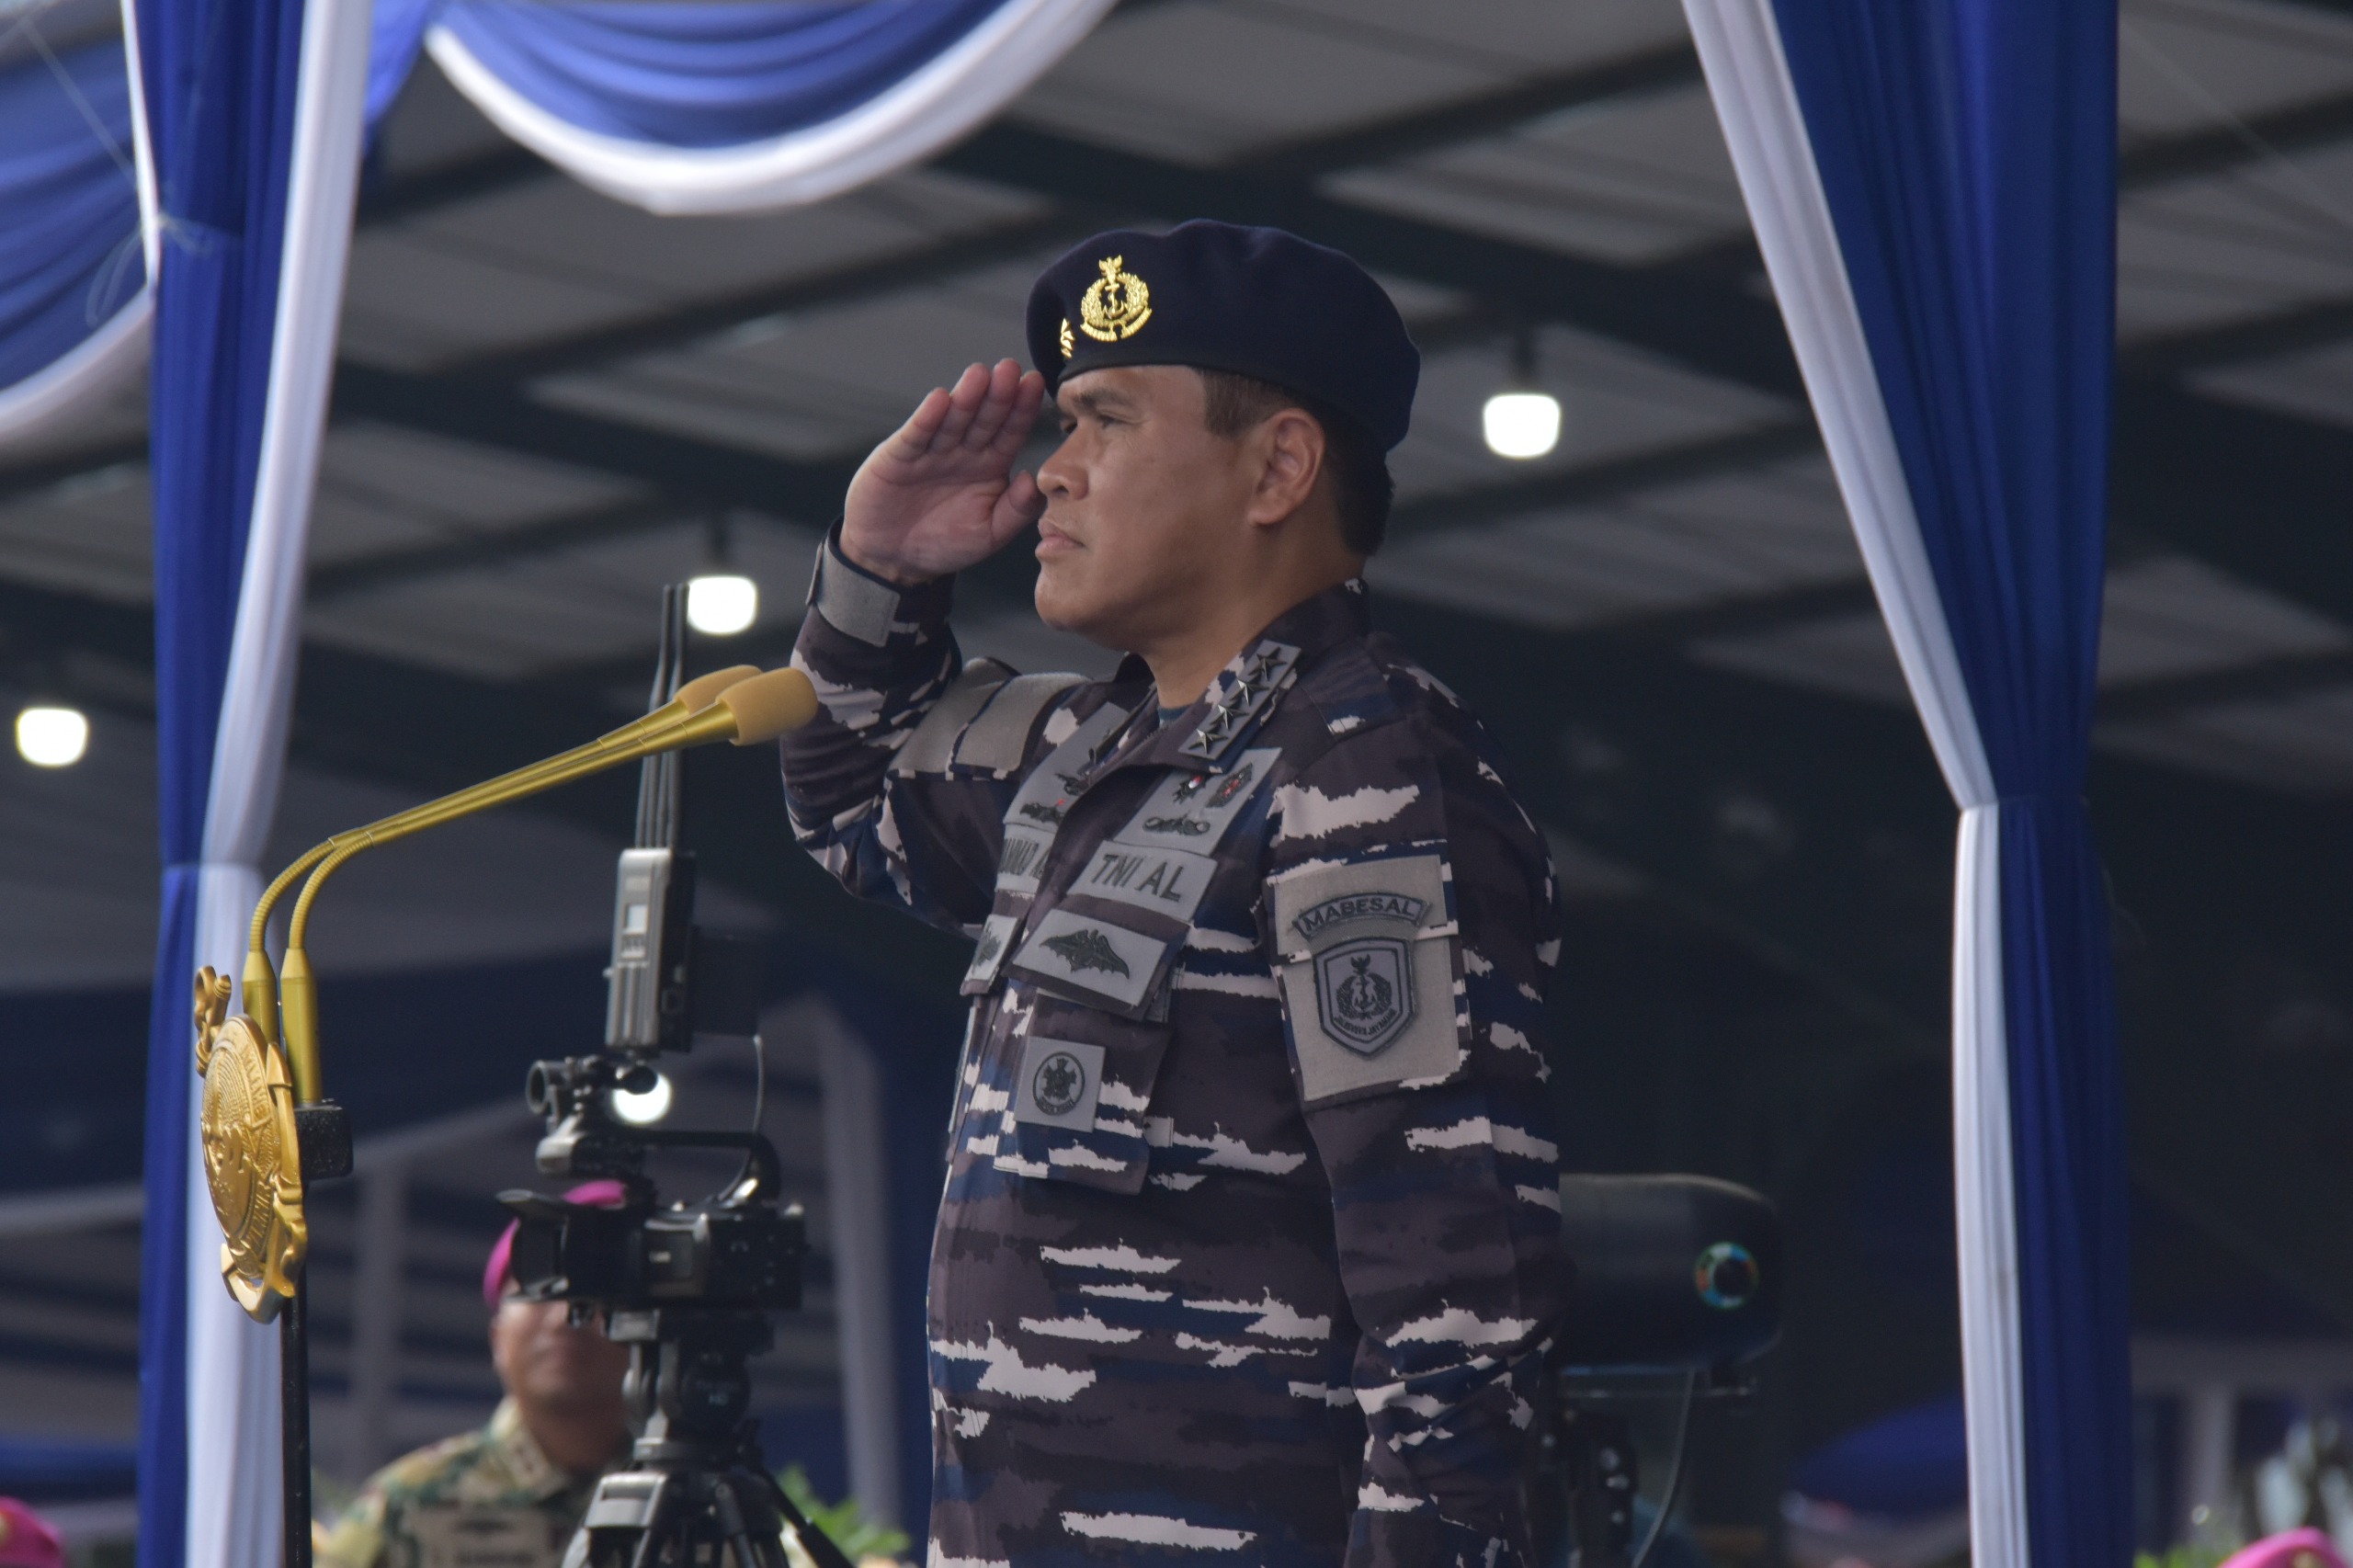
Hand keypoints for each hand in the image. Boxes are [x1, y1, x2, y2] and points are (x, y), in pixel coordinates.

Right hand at [841, 359, 1047, 584]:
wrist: (894, 559)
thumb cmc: (946, 544)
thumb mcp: (989, 534)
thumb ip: (1017, 510)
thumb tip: (1034, 479)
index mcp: (990, 465)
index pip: (1011, 431)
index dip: (1023, 409)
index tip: (1036, 384)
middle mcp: (964, 451)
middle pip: (984, 418)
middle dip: (998, 395)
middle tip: (1010, 369)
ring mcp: (932, 451)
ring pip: (952, 420)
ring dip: (966, 398)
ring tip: (980, 375)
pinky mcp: (900, 457)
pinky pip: (917, 435)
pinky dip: (927, 418)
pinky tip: (940, 400)